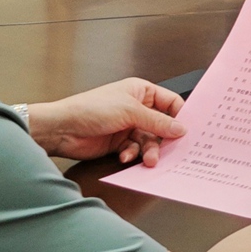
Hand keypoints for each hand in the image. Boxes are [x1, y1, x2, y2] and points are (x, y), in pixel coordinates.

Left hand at [28, 78, 185, 166]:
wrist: (62, 129)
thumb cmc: (91, 109)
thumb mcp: (130, 112)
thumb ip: (158, 122)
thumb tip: (182, 129)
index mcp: (141, 92)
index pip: (170, 102)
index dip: (180, 115)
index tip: (188, 130)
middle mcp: (137, 108)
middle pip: (162, 125)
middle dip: (165, 139)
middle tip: (171, 151)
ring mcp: (128, 126)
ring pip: (149, 141)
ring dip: (150, 151)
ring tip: (149, 160)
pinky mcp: (119, 143)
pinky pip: (135, 150)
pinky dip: (133, 155)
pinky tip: (126, 156)